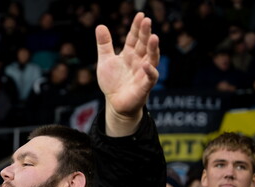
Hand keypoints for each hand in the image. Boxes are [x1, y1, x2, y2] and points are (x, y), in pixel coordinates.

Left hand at [96, 12, 159, 134]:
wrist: (115, 103)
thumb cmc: (113, 82)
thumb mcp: (105, 61)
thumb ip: (104, 44)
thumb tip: (100, 26)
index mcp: (130, 53)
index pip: (134, 37)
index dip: (137, 27)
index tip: (140, 15)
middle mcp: (139, 60)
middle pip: (144, 44)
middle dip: (146, 33)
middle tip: (147, 20)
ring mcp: (143, 72)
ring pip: (152, 58)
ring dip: (153, 48)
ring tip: (153, 37)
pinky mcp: (144, 86)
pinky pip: (150, 77)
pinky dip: (149, 71)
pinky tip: (146, 64)